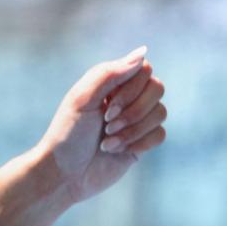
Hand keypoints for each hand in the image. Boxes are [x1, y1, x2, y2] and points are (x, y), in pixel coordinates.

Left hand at [36, 46, 167, 205]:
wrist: (65, 173)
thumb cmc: (68, 132)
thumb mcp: (82, 98)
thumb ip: (110, 73)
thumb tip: (143, 52)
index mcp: (111, 82)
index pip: (143, 69)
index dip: (132, 88)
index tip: (107, 104)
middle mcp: (127, 97)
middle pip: (157, 88)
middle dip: (133, 110)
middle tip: (107, 124)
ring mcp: (136, 119)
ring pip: (161, 112)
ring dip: (132, 130)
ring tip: (107, 140)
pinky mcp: (142, 141)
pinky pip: (160, 134)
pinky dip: (138, 143)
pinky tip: (116, 150)